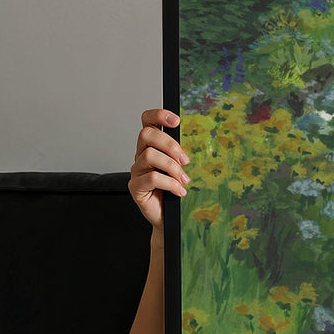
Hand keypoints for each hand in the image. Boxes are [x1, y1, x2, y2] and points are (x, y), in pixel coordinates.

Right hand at [128, 108, 190, 230]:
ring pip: (150, 156)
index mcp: (151, 146)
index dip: (158, 115)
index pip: (147, 121)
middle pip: (147, 135)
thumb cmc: (173, 190)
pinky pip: (152, 178)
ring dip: (172, 167)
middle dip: (170, 145)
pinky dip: (170, 184)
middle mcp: (140, 155)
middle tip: (186, 160)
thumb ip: (180, 153)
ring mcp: (136, 171)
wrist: (167, 217)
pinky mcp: (135, 187)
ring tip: (184, 179)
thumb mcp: (180, 167)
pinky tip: (179, 191)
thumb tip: (197, 138)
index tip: (176, 121)